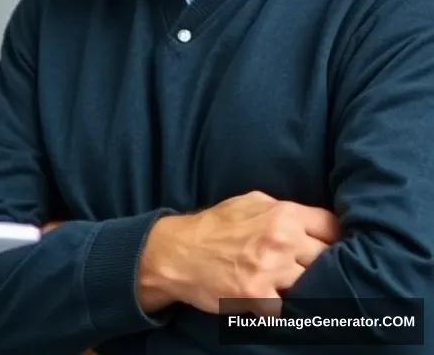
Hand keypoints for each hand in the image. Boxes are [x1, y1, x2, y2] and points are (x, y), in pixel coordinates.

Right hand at [138, 191, 339, 315]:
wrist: (177, 252)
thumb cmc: (214, 226)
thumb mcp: (250, 203)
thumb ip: (283, 211)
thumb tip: (317, 223)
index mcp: (282, 214)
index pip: (333, 227)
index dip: (337, 239)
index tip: (336, 249)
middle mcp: (280, 239)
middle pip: (329, 260)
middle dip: (322, 267)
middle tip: (312, 272)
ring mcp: (270, 269)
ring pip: (312, 287)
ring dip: (303, 291)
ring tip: (290, 288)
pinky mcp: (257, 296)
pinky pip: (288, 310)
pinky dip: (282, 310)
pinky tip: (272, 303)